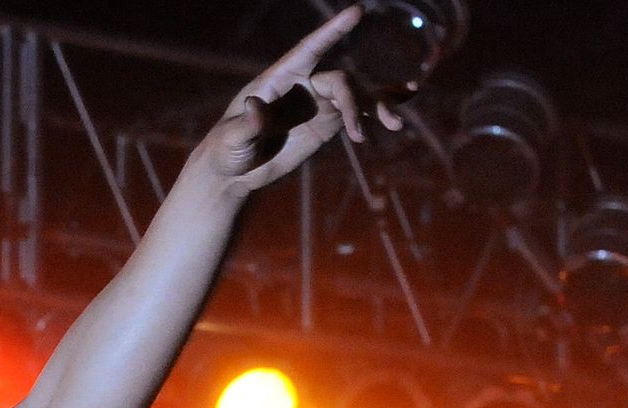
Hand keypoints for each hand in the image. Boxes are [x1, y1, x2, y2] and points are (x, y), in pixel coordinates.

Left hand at [190, 6, 395, 199]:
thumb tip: (255, 105)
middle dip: (354, 102)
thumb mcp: (232, 137)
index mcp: (279, 79)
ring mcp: (317, 103)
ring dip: (377, 107)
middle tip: (358, 133)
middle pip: (340, 81)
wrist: (234, 172)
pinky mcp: (327, 123)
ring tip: (394, 125)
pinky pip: (358, 112)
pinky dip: (379, 109)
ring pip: (356, 96)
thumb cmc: (225, 149)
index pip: (309, 49)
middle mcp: (303, 85)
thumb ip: (247, 123)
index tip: (357, 12)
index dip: (332, 31)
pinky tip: (402, 108)